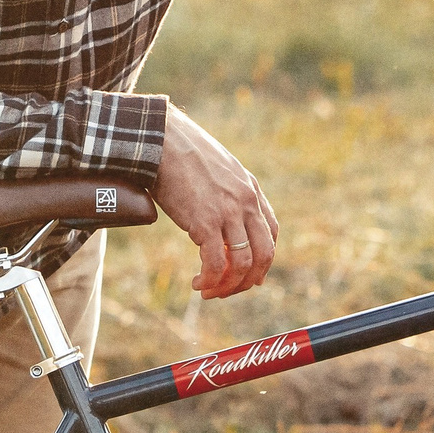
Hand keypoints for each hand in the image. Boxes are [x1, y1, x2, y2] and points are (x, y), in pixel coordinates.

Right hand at [152, 105, 279, 299]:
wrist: (162, 141)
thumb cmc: (182, 153)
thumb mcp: (218, 170)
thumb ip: (227, 192)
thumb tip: (219, 214)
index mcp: (250, 188)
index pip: (271, 232)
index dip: (263, 259)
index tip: (251, 274)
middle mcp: (246, 202)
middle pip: (264, 253)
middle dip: (250, 280)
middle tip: (230, 290)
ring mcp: (228, 212)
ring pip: (242, 264)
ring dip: (227, 286)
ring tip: (209, 291)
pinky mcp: (205, 222)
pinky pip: (216, 264)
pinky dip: (209, 280)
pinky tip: (197, 283)